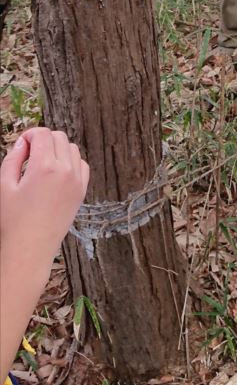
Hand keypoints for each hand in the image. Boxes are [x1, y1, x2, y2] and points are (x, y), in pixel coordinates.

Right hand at [0, 128, 88, 255]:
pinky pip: (82, 165)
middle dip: (43, 140)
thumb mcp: (4, 186)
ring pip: (72, 148)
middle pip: (59, 137)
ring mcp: (77, 181)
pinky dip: (71, 162)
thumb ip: (13, 158)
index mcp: (45, 167)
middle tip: (29, 155)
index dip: (29, 135)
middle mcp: (65, 171)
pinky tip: (56, 172)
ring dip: (58, 149)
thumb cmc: (13, 221)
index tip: (22, 145)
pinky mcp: (81, 192)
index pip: (42, 134)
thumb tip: (22, 142)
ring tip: (42, 164)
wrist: (29, 250)